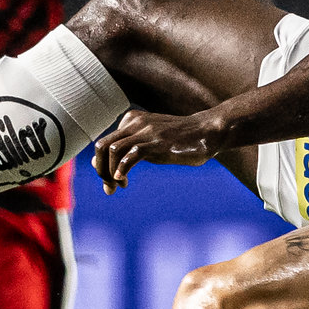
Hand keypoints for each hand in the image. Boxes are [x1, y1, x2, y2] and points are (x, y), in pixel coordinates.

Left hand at [91, 109, 227, 191]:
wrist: (208, 131)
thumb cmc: (180, 140)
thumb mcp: (151, 142)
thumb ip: (129, 149)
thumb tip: (99, 165)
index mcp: (131, 120)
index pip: (103, 143)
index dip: (101, 166)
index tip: (113, 183)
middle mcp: (134, 123)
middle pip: (101, 146)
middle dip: (100, 170)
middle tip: (110, 187)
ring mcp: (145, 132)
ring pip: (112, 150)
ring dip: (109, 173)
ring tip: (120, 185)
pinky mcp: (157, 143)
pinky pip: (131, 155)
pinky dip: (122, 169)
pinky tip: (123, 180)